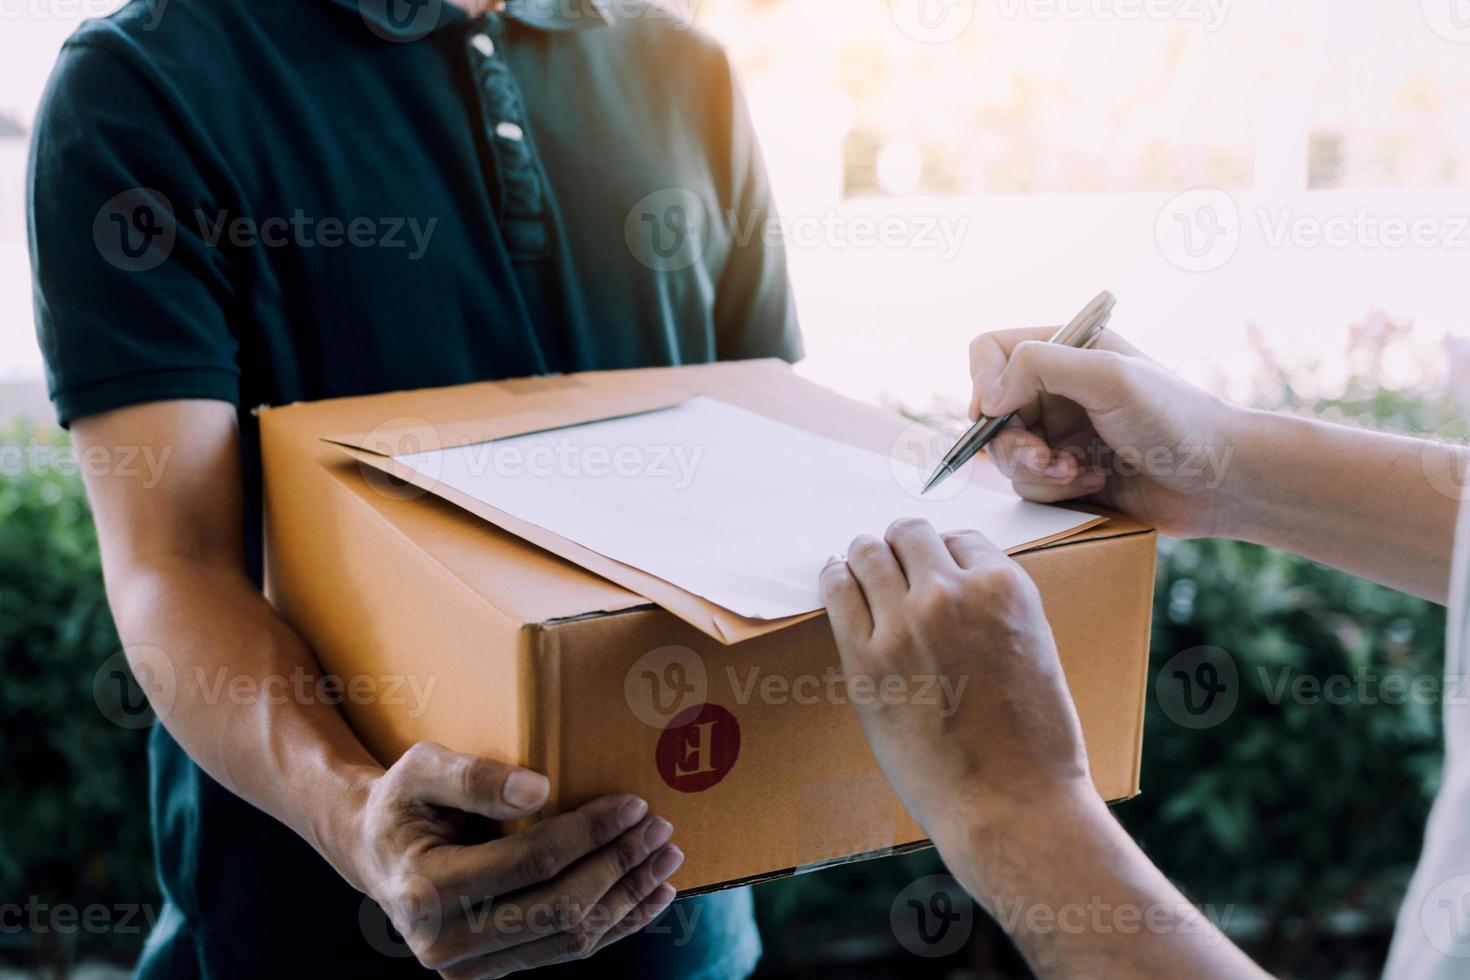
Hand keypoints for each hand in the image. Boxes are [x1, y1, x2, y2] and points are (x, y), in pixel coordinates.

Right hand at [348, 742, 682, 977]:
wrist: (377, 851)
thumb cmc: (404, 802)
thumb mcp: (421, 769)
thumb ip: (473, 777)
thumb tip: (539, 790)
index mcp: (426, 888)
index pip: (530, 862)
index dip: (589, 833)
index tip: (633, 803)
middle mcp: (445, 941)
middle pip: (557, 905)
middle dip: (617, 866)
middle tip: (660, 828)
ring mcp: (470, 965)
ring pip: (568, 938)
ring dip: (627, 898)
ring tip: (666, 858)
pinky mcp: (492, 970)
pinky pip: (564, 951)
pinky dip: (615, 925)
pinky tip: (651, 898)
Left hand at [819, 518, 1094, 846]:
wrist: (1010, 804)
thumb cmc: (1033, 741)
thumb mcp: (1033, 649)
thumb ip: (994, 609)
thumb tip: (952, 584)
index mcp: (1005, 588)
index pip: (960, 538)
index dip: (944, 555)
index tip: (933, 572)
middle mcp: (953, 593)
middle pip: (910, 534)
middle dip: (902, 548)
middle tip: (895, 566)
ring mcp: (905, 623)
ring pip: (868, 552)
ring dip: (866, 557)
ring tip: (862, 569)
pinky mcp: (866, 659)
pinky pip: (837, 590)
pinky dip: (836, 579)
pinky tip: (837, 584)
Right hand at [968, 327, 1240, 537]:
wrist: (1220, 481)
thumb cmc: (1176, 419)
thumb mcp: (1108, 377)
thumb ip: (1039, 367)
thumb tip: (986, 399)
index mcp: (1066, 350)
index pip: (990, 351)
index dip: (982, 381)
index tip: (993, 414)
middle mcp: (1057, 389)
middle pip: (991, 412)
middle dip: (1014, 441)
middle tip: (1045, 458)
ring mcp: (1060, 433)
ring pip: (1006, 455)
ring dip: (1037, 470)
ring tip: (1079, 473)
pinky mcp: (1068, 474)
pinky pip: (1030, 486)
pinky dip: (1057, 490)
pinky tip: (1096, 483)